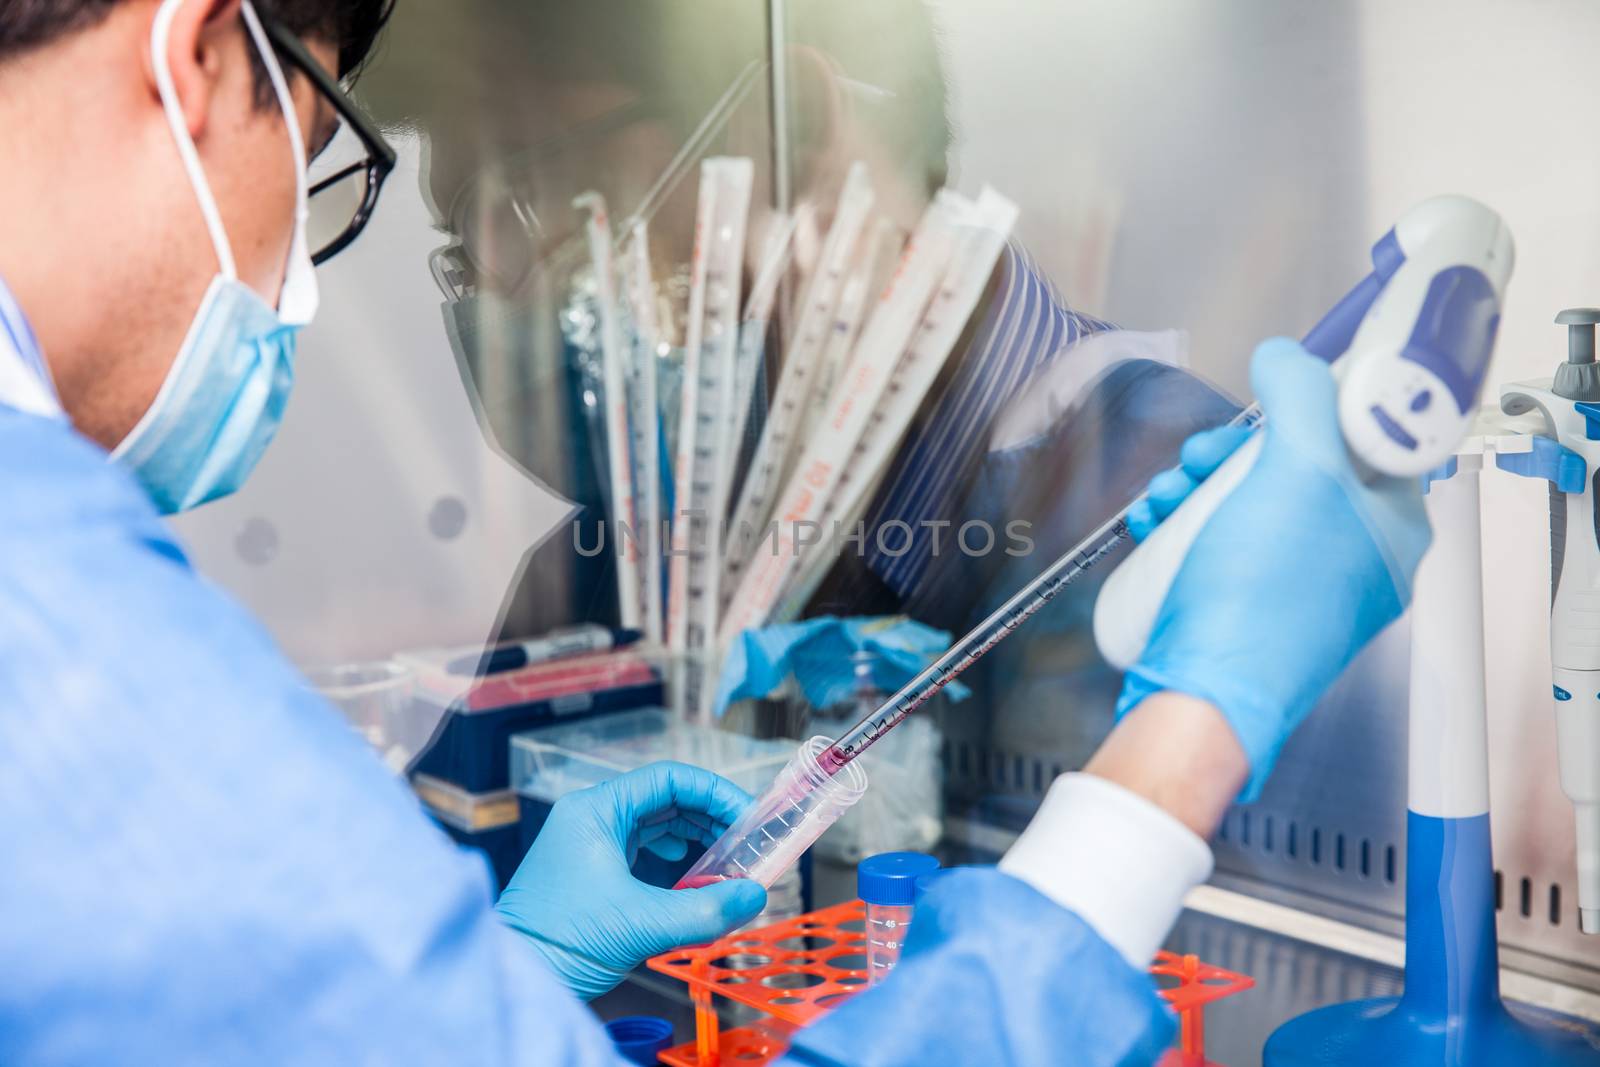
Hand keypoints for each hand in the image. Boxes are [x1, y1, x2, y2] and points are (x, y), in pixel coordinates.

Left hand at [495, 762, 767, 999]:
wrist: (517, 978)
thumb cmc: (561, 942)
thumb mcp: (642, 924)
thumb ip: (705, 910)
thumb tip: (756, 896)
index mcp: (597, 810)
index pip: (670, 779)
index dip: (717, 794)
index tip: (750, 818)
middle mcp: (593, 818)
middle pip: (667, 800)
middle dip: (712, 821)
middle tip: (748, 845)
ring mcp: (590, 843)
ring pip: (657, 825)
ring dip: (696, 842)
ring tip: (728, 865)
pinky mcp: (593, 871)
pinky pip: (644, 851)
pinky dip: (675, 862)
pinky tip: (693, 881)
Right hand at [1116, 338, 1430, 798]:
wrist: (1203, 694)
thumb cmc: (1260, 597)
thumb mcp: (1297, 472)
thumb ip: (1302, 398)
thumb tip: (1288, 356)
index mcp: (1393, 529)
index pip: (1367, 439)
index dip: (1313, 407)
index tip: (1267, 401)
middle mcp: (1355, 560)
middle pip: (1297, 468)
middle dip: (1232, 454)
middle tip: (1198, 458)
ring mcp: (1302, 590)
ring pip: (1251, 504)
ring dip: (1197, 487)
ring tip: (1162, 497)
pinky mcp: (1250, 611)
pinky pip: (1223, 545)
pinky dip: (1186, 526)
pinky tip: (1153, 525)